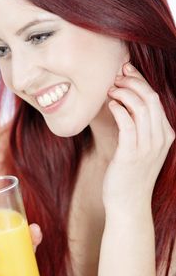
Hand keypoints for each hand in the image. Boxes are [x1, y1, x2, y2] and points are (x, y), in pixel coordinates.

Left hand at [103, 62, 174, 210]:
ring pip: (141, 107)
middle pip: (151, 98)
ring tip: (110, 90)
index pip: (156, 99)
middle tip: (116, 77)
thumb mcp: (142, 149)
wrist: (128, 204)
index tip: (126, 72)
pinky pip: (127, 123)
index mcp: (165, 134)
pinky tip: (110, 104)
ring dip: (124, 93)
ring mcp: (148, 147)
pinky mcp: (131, 154)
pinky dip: (119, 109)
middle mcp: (160, 138)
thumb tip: (126, 104)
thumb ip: (140, 128)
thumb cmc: (131, 175)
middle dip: (133, 82)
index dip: (141, 81)